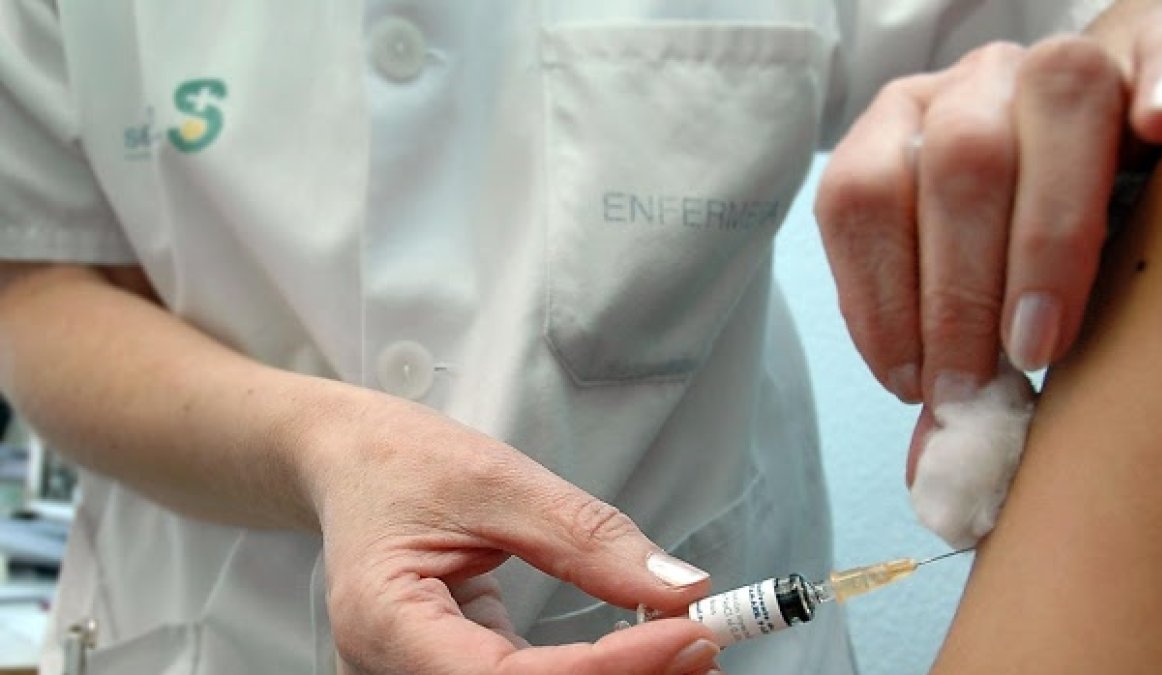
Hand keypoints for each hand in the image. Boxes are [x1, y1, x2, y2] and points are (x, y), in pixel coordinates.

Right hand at [295, 388, 720, 674]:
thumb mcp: (496, 480)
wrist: (350, 464)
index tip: (688, 632)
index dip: (609, 670)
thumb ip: (587, 537)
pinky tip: (645, 650)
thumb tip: (681, 588)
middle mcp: (392, 673)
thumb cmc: (402, 461)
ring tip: (686, 645)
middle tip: (704, 644)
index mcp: (386, 620)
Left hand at [814, 0, 1161, 480]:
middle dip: (956, 291)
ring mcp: (1058, 59)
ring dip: (1046, 236)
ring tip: (1043, 338)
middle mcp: (970, 86)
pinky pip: (1158, 42)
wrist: (1106, 150)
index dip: (877, 298)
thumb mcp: (969, 297)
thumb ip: (951, 363)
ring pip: (1050, 104)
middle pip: (955, 163)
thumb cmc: (1021, 245)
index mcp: (901, 133)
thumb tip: (934, 475)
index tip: (914, 386)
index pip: (861, 198)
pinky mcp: (1148, 45)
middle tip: (976, 385)